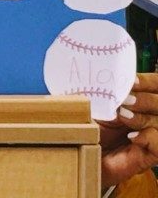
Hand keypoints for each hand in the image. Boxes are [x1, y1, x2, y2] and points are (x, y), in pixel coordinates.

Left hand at [99, 73, 157, 187]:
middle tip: (125, 101)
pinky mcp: (151, 155)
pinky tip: (132, 136)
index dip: (148, 82)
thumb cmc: (92, 125)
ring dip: (142, 118)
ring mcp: (152, 135)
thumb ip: (106, 94)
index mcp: (140, 100)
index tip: (132, 81)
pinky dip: (147, 138)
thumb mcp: (98, 106)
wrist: (86, 152)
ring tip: (123, 116)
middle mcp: (151, 116)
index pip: (156, 85)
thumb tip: (108, 84)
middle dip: (145, 100)